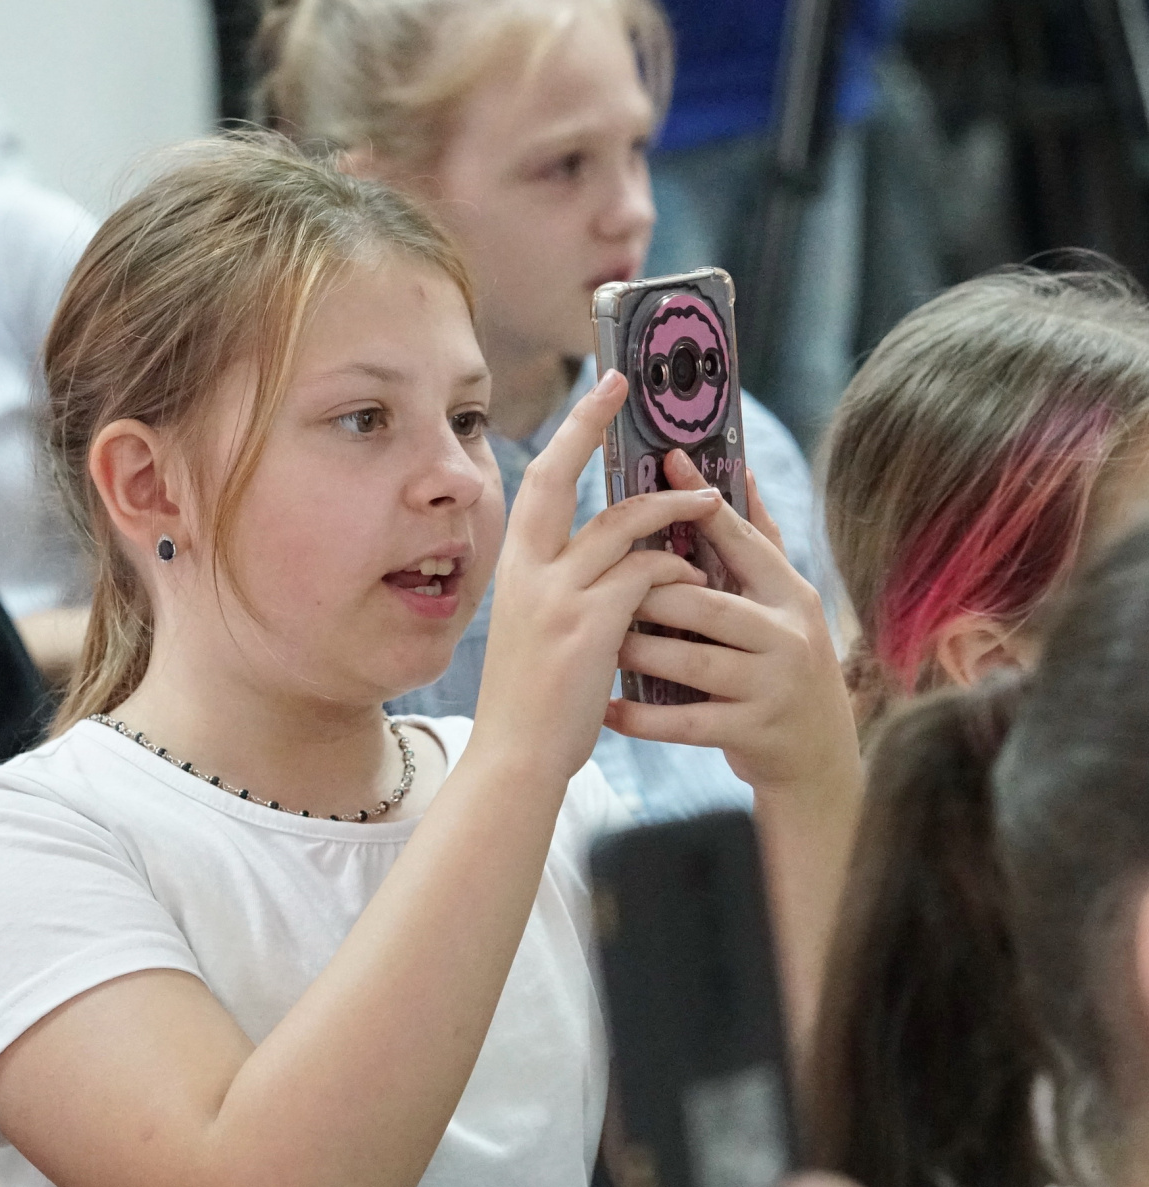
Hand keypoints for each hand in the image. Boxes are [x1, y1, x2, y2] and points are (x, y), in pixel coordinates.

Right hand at [477, 370, 715, 781]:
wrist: (517, 759)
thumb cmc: (533, 702)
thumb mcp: (534, 629)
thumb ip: (559, 586)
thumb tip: (605, 554)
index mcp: (514, 570)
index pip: (538, 483)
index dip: (570, 432)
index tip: (601, 391)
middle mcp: (529, 572)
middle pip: (563, 479)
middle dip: (596, 428)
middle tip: (633, 395)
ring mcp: (556, 596)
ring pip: (623, 524)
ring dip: (673, 510)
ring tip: (707, 506)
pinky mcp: (590, 624)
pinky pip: (647, 573)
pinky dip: (677, 569)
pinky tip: (695, 580)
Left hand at [606, 453, 857, 795]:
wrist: (818, 756)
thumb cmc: (782, 666)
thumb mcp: (781, 605)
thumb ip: (758, 545)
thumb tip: (738, 473)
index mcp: (789, 594)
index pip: (740, 539)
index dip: (699, 501)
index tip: (664, 460)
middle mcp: (788, 634)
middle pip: (703, 604)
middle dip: (646, 596)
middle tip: (597, 587)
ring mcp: (772, 685)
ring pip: (689, 661)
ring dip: (636, 652)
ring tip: (596, 644)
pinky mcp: (753, 731)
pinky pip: (684, 722)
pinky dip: (639, 718)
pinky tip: (605, 709)